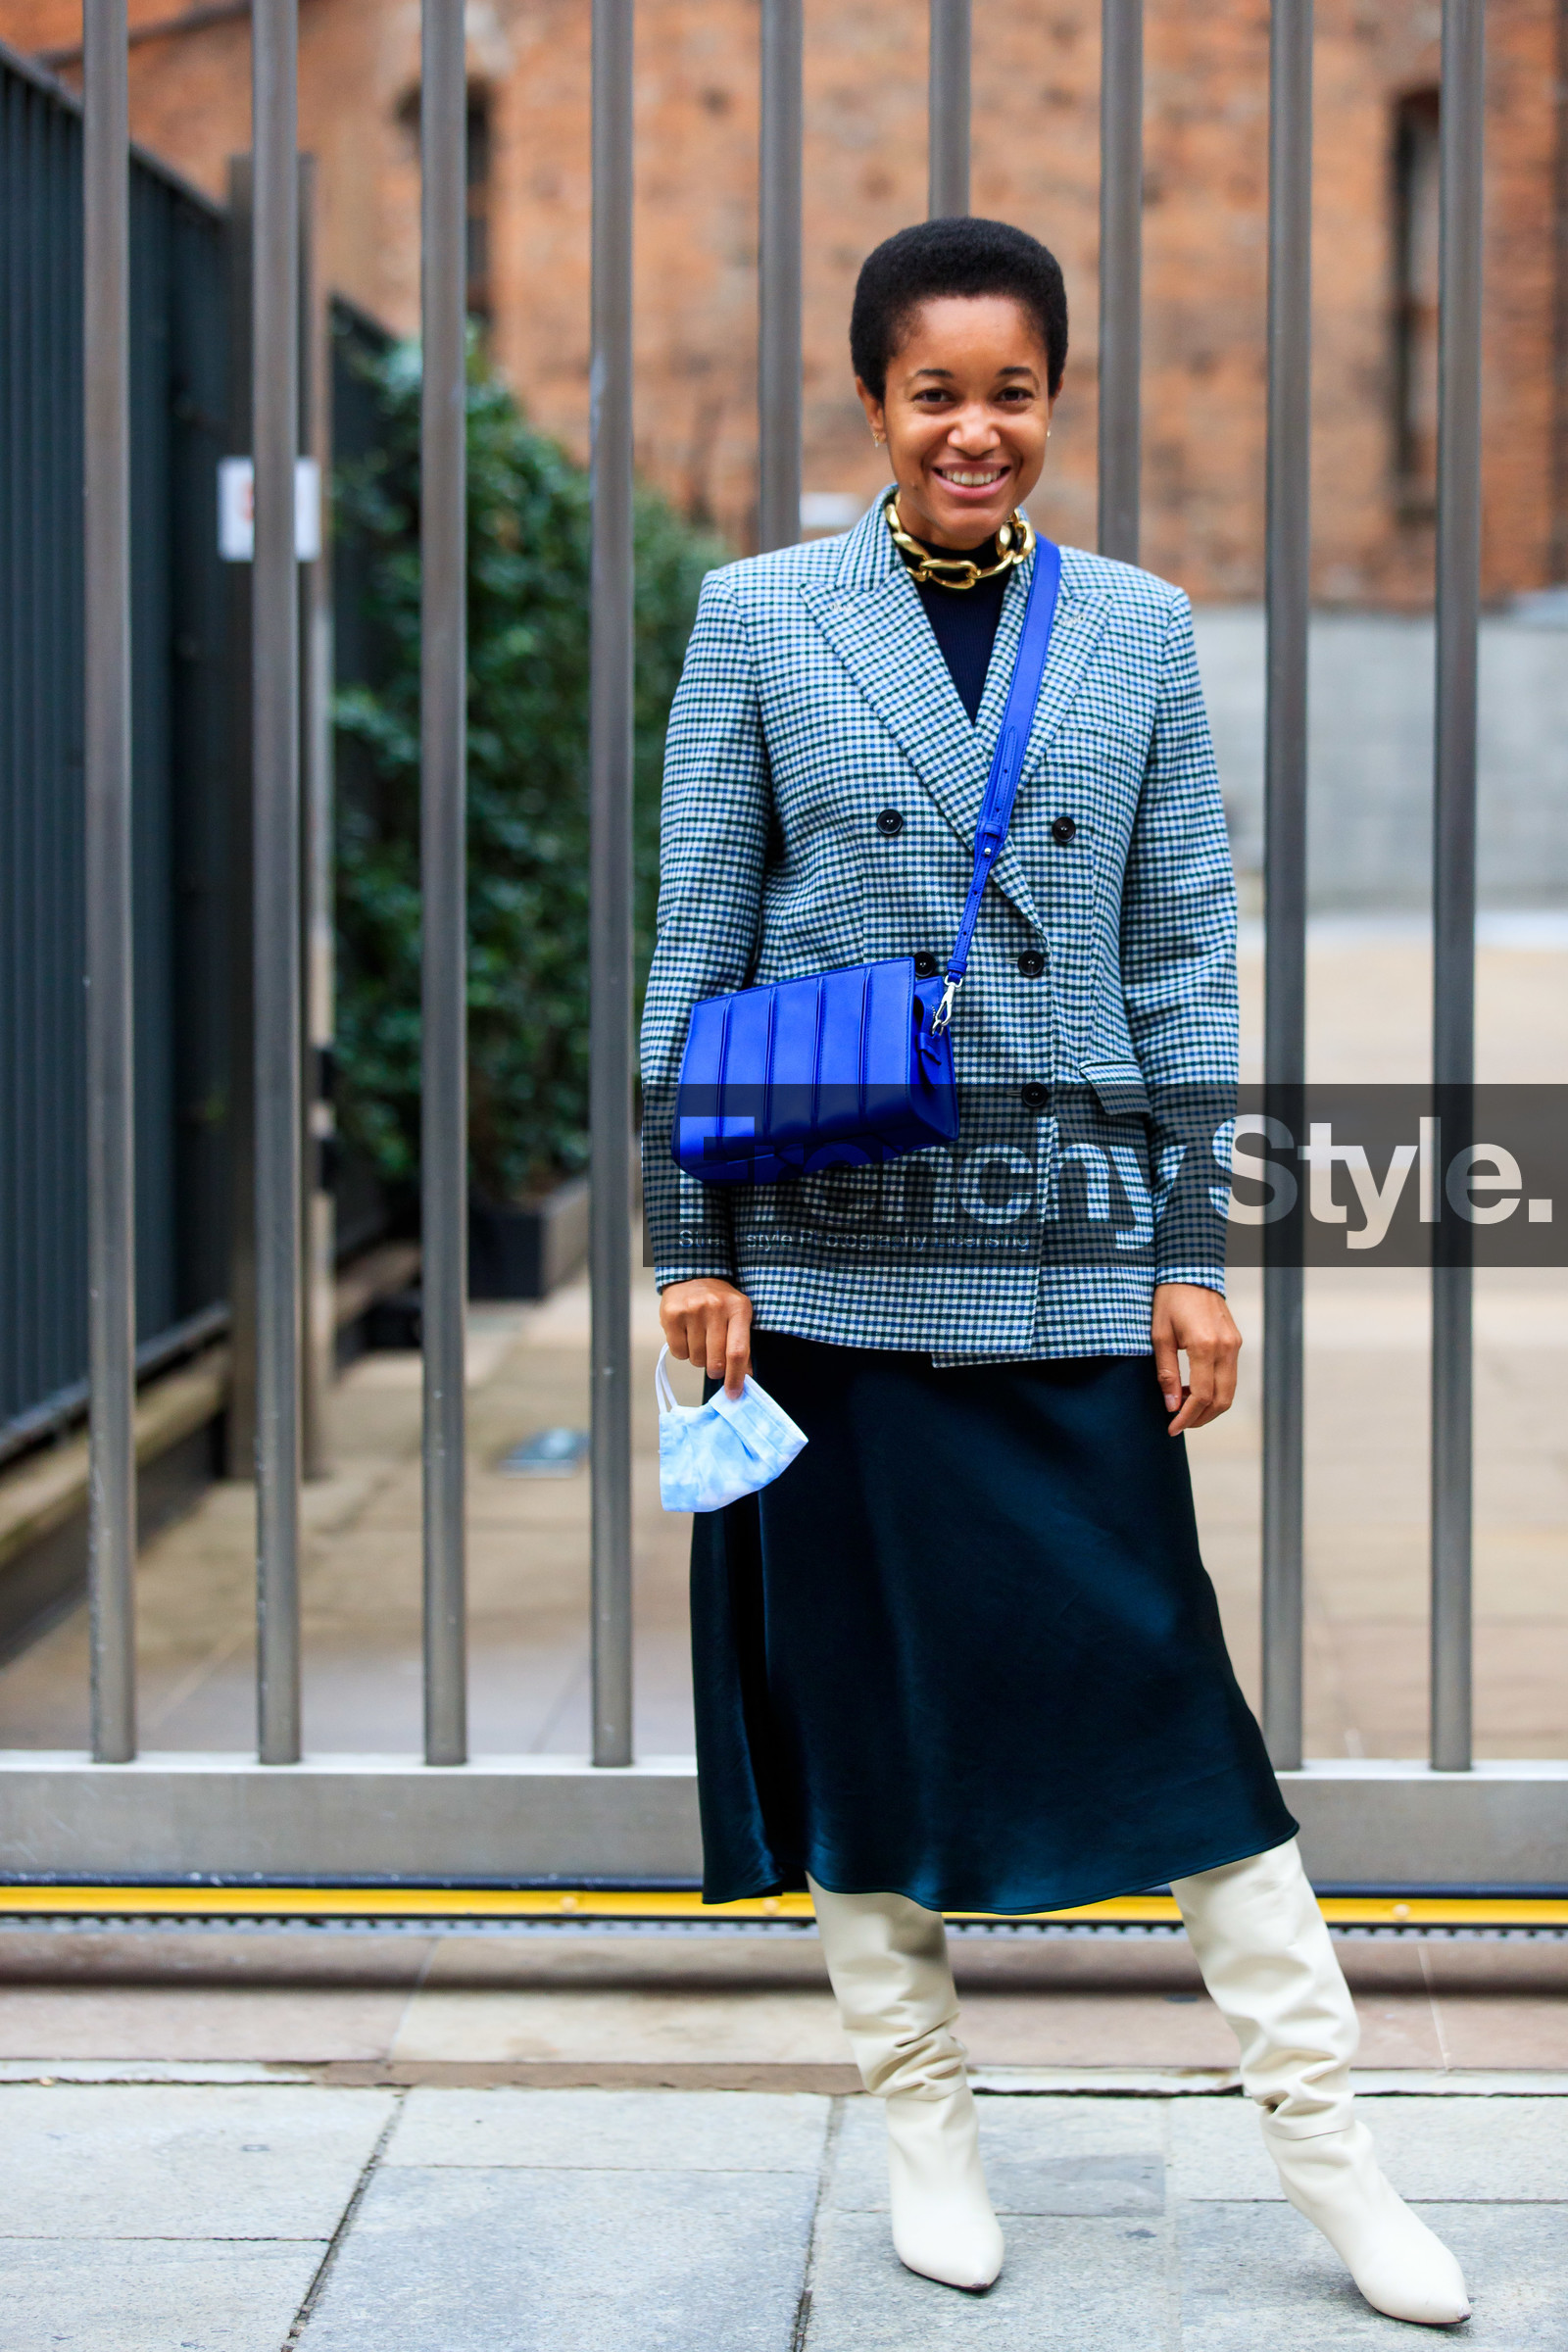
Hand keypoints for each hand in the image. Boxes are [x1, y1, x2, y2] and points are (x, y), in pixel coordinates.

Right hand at [659, 1278, 753, 1399]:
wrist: (694, 1275)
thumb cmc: (720, 1302)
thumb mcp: (739, 1316)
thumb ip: (743, 1346)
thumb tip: (745, 1378)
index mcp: (739, 1309)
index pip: (737, 1351)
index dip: (735, 1377)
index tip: (734, 1394)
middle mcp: (715, 1307)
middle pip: (715, 1360)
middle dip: (716, 1370)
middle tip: (715, 1364)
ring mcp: (692, 1310)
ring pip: (696, 1359)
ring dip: (699, 1359)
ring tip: (701, 1341)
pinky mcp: (672, 1314)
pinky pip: (678, 1353)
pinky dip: (684, 1352)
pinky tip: (687, 1336)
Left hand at [1151, 1282, 1240, 1435]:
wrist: (1190, 1272)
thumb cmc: (1169, 1300)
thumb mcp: (1159, 1336)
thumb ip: (1166, 1373)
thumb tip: (1171, 1406)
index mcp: (1204, 1345)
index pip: (1202, 1396)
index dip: (1187, 1417)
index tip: (1171, 1428)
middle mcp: (1225, 1347)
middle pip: (1221, 1400)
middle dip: (1200, 1418)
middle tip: (1179, 1424)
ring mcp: (1234, 1344)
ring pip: (1229, 1391)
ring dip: (1209, 1407)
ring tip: (1184, 1408)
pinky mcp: (1235, 1342)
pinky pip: (1229, 1376)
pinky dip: (1215, 1391)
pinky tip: (1194, 1390)